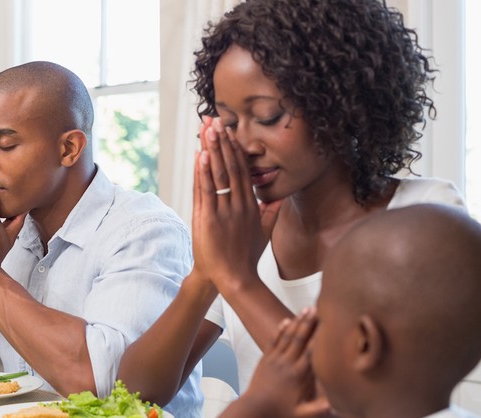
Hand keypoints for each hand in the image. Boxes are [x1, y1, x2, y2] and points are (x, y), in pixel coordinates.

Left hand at [192, 117, 267, 292]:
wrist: (234, 279)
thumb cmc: (245, 257)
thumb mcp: (264, 233)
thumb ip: (271, 214)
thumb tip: (279, 199)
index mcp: (251, 205)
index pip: (242, 170)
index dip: (235, 149)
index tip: (229, 130)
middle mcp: (239, 205)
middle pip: (231, 166)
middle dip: (222, 142)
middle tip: (216, 119)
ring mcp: (224, 211)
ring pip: (218, 174)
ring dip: (212, 149)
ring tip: (207, 128)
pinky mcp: (209, 219)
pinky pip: (207, 191)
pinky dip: (203, 172)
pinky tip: (201, 154)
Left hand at [235, 308, 332, 417]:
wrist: (253, 409)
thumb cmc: (279, 412)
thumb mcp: (301, 414)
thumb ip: (318, 409)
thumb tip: (337, 406)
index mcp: (297, 375)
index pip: (311, 351)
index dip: (320, 337)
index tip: (329, 325)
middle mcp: (286, 363)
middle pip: (300, 338)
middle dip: (309, 322)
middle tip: (318, 308)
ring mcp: (275, 359)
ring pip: (288, 336)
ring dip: (297, 321)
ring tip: (306, 309)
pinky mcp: (266, 359)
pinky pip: (274, 340)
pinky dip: (281, 330)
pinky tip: (286, 320)